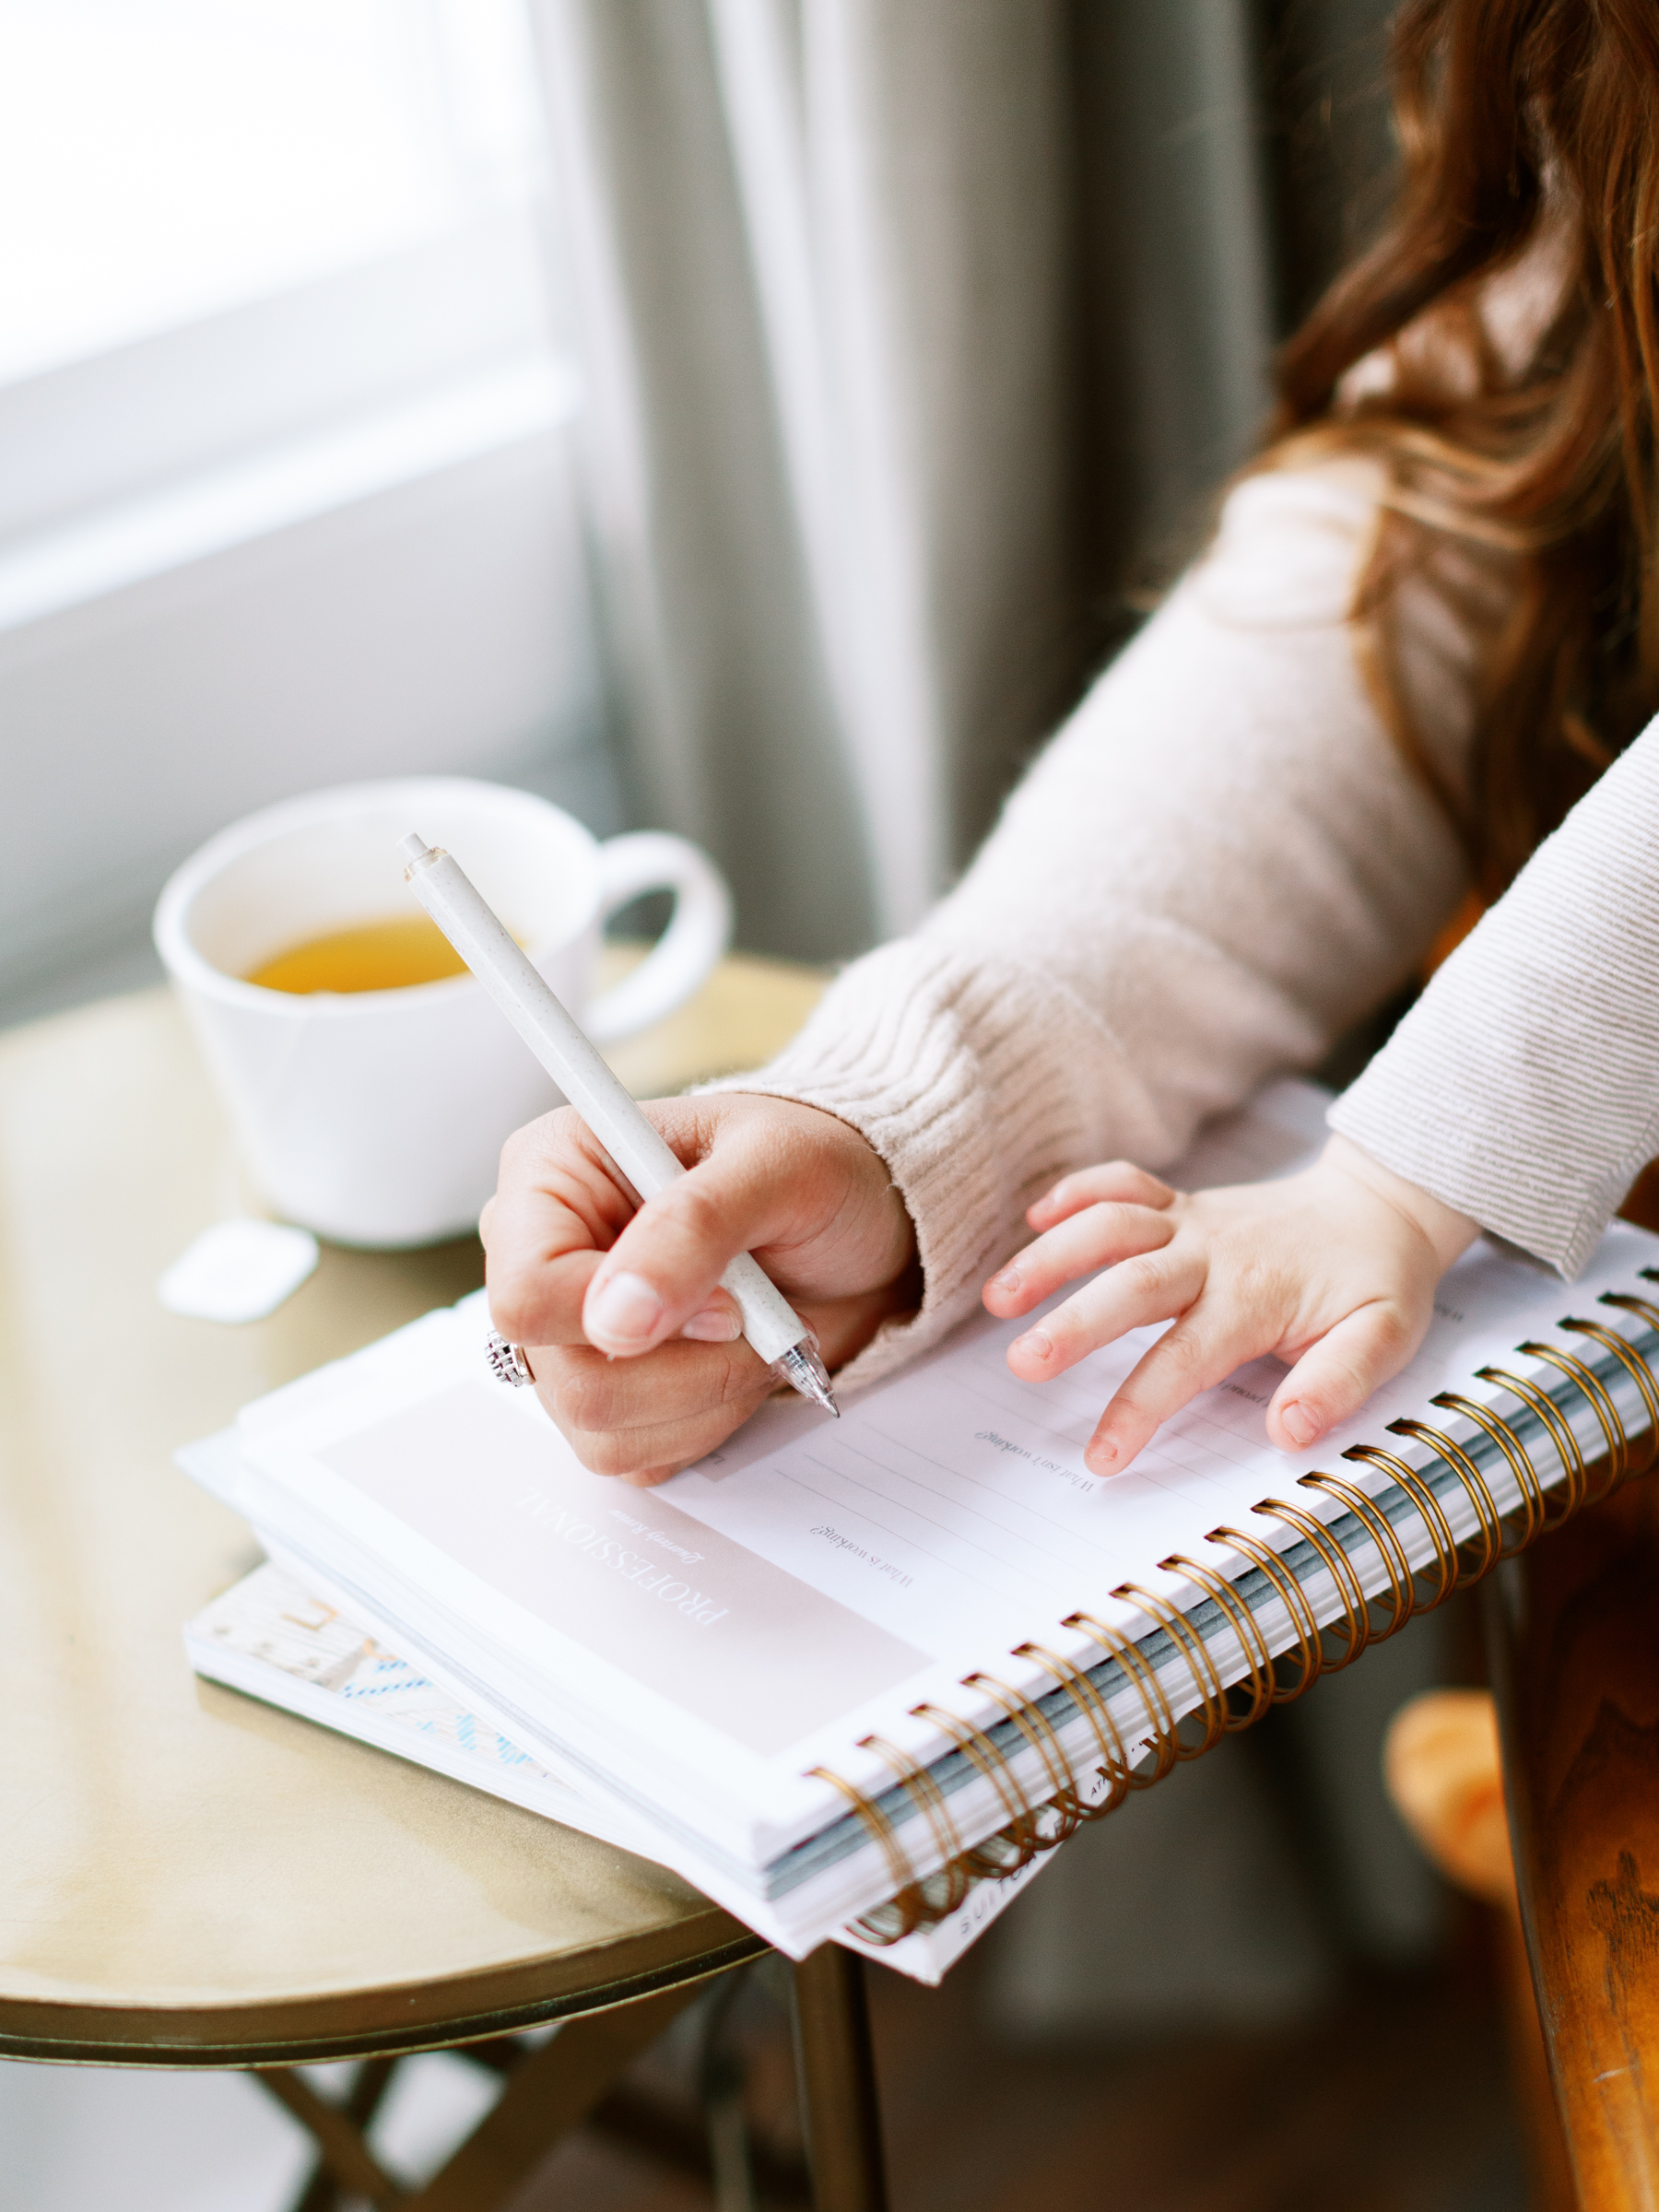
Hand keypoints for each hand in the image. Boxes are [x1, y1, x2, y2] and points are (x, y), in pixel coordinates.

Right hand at [482, 1094, 918, 1484]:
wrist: (864, 1228)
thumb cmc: (818, 1168)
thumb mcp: (778, 1168)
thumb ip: (692, 1228)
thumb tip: (615, 1316)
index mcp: (552, 1176)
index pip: (528, 1293)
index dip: (623, 1316)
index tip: (725, 1305)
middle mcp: (545, 1259)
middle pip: (565, 1377)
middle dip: (687, 1366)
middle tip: (756, 1318)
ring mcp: (572, 1336)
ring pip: (601, 1430)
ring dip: (708, 1395)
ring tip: (759, 1332)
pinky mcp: (612, 1393)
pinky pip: (637, 1457)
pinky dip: (710, 1421)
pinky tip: (740, 1362)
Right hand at [981, 1134, 1477, 1474]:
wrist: (1380, 1207)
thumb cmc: (1377, 1283)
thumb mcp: (1386, 1339)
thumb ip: (1338, 1382)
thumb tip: (1289, 1432)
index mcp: (1256, 1298)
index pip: (1186, 1358)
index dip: (1139, 1407)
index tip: (1102, 1455)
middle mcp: (1214, 1254)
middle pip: (1131, 1283)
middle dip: (1073, 1322)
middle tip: (1022, 1363)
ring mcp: (1193, 1223)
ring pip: (1112, 1225)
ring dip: (1052, 1255)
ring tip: (998, 1298)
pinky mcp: (1182, 1205)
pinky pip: (1125, 1183)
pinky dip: (1078, 1190)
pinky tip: (1035, 1216)